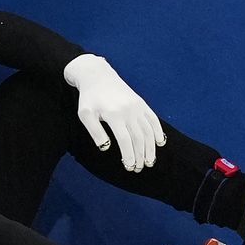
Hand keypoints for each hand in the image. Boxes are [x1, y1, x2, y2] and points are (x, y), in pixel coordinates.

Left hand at [64, 54, 164, 173]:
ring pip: (148, 131)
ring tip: (150, 161)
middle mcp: (129, 111)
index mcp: (114, 114)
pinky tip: (160, 143)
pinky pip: (153, 119)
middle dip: (140, 155)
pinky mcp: (142, 103)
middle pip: (138, 138)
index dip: (128, 155)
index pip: (124, 140)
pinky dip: (158, 131)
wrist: (98, 76)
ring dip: (150, 148)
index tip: (129, 167)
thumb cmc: (89, 98)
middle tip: (139, 168)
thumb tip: (106, 148)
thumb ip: (95, 132)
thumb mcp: (85, 114)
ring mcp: (137, 107)